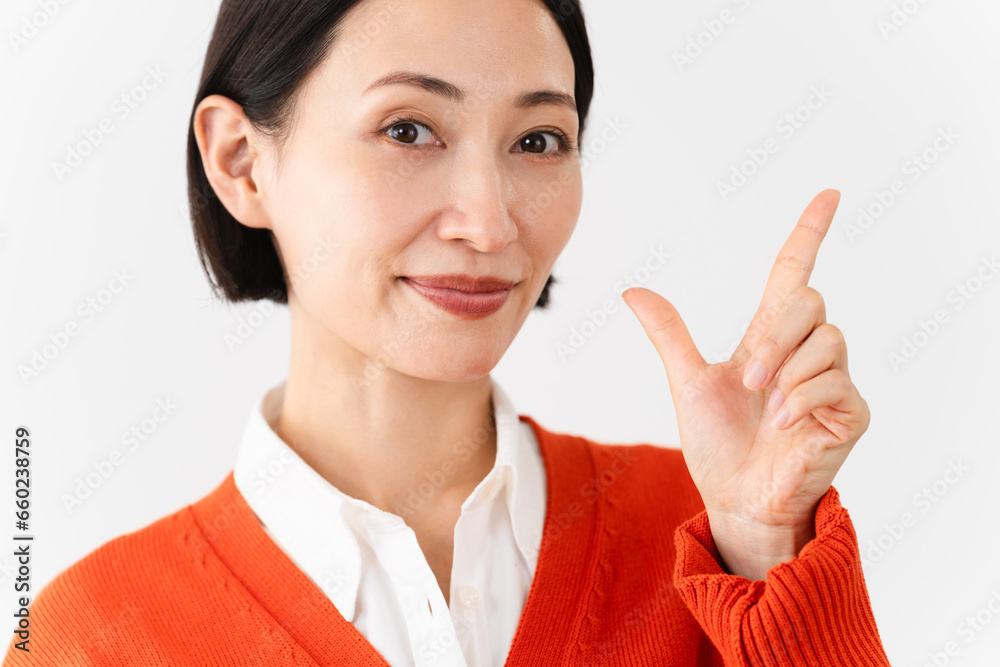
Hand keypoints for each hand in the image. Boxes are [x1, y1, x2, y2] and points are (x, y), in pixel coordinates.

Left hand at [622, 189, 869, 580]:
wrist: (734, 501)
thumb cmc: (717, 446)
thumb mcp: (687, 382)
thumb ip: (669, 335)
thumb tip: (632, 290)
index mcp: (769, 338)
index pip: (795, 272)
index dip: (809, 233)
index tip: (828, 195)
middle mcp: (805, 352)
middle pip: (809, 302)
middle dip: (775, 337)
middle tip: (748, 379)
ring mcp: (832, 381)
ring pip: (827, 339)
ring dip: (785, 372)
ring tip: (765, 406)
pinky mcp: (849, 413)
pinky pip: (836, 382)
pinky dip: (802, 399)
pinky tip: (783, 424)